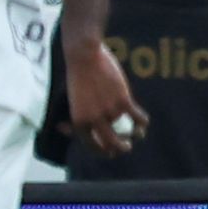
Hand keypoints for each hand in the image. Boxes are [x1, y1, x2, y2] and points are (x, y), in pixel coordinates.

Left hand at [64, 38, 150, 158]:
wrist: (83, 56)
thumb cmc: (76, 76)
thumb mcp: (71, 100)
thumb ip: (75, 115)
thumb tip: (64, 129)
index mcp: (79, 121)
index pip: (90, 145)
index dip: (100, 151)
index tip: (107, 152)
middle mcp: (94, 119)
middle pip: (111, 144)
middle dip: (119, 149)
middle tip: (125, 148)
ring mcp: (109, 111)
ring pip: (127, 130)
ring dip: (134, 135)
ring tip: (136, 135)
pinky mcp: (123, 100)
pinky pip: (138, 118)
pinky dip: (142, 123)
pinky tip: (143, 123)